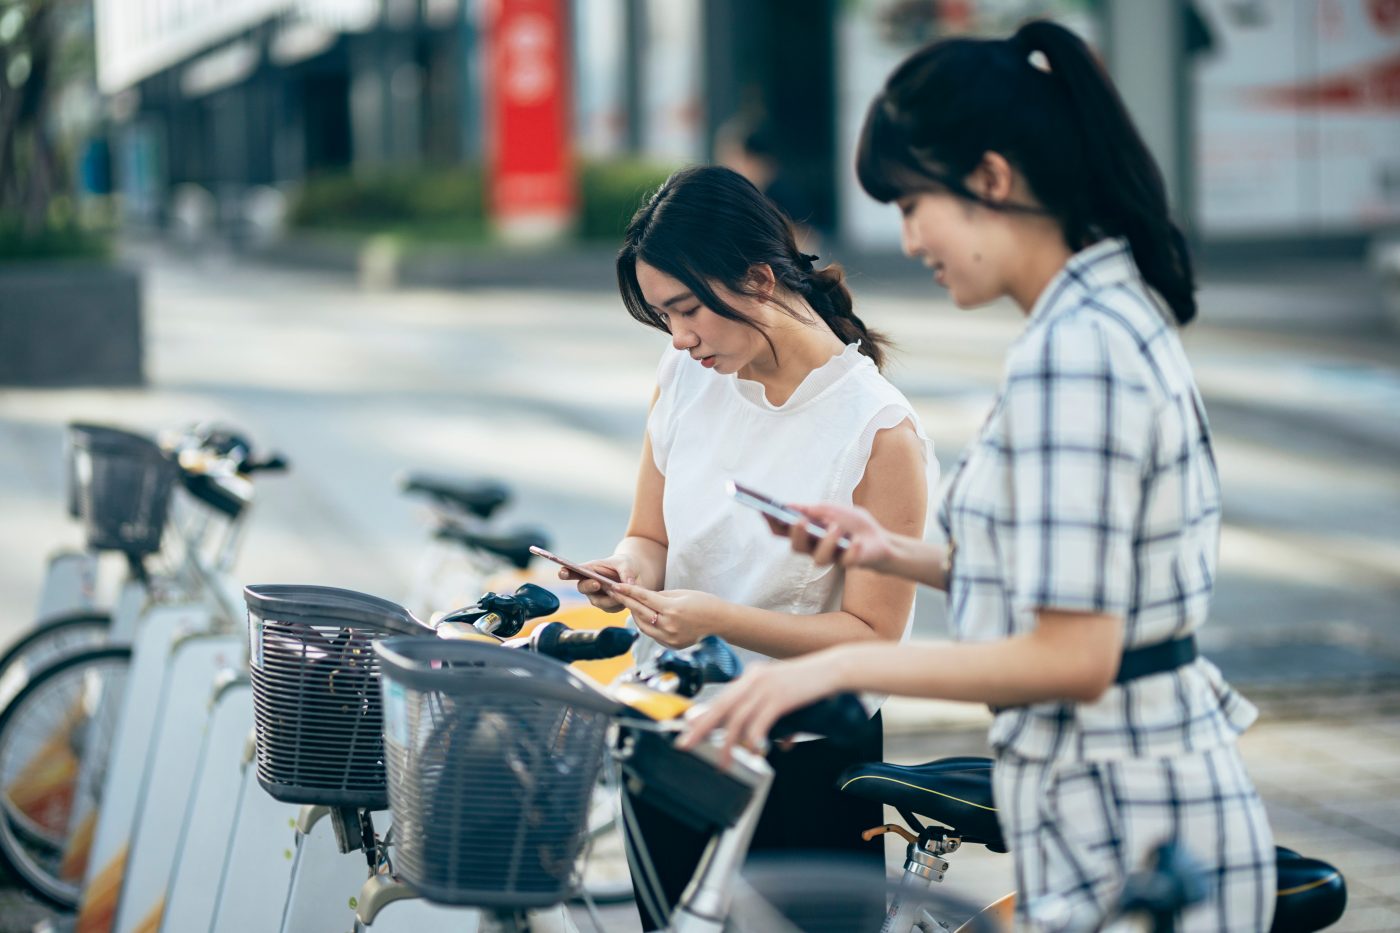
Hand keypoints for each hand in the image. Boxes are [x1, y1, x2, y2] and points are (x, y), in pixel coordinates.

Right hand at [559, 555, 634, 611]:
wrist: (635, 574)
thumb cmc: (625, 565)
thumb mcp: (626, 564)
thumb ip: (626, 572)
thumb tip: (628, 584)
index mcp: (590, 569)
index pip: (574, 571)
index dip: (566, 573)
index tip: (562, 572)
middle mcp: (589, 584)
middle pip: (583, 588)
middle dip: (589, 586)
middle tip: (597, 583)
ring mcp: (597, 596)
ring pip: (598, 601)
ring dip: (608, 599)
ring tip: (619, 594)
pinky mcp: (607, 606)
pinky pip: (610, 608)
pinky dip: (617, 605)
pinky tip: (625, 601)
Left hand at [608, 585, 723, 649]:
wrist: (723, 624)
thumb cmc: (706, 604)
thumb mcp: (683, 594)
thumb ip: (661, 596)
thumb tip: (645, 597)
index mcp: (672, 609)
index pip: (644, 599)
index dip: (628, 592)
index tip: (615, 586)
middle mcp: (669, 626)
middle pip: (640, 613)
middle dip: (627, 602)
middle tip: (616, 593)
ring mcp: (670, 638)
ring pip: (643, 626)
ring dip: (635, 615)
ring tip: (630, 604)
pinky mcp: (672, 646)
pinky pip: (652, 634)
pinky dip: (646, 625)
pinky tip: (644, 617)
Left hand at [677, 655, 840, 764]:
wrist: (834, 668)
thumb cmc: (811, 683)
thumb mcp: (782, 691)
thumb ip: (769, 710)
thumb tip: (763, 737)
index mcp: (752, 676)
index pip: (721, 699)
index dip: (702, 717)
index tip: (689, 732)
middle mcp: (754, 679)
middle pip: (720, 707)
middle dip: (700, 728)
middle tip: (686, 745)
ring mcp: (766, 687)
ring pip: (737, 719)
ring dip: (727, 744)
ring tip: (723, 762)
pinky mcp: (780, 696)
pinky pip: (760, 722)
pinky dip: (753, 738)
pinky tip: (753, 751)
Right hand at [775, 503, 894, 569]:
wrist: (878, 538)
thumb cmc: (852, 523)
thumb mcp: (831, 509)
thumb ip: (812, 510)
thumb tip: (789, 506)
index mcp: (807, 533)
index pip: (784, 531)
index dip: (772, 523)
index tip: (765, 511)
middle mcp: (814, 548)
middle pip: (796, 547)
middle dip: (796, 534)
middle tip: (800, 521)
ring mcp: (830, 558)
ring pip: (818, 559)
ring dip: (827, 542)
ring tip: (836, 527)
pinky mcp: (848, 565)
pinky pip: (846, 561)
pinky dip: (851, 550)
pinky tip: (855, 541)